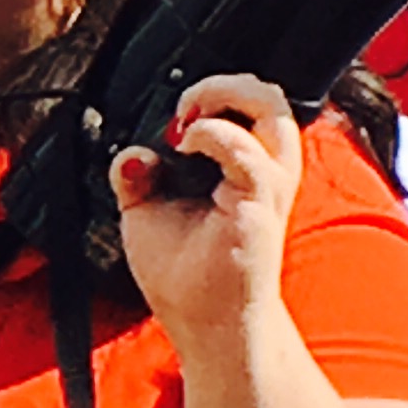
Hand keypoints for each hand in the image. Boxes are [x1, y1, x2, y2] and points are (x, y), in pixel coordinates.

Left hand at [110, 73, 300, 336]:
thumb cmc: (185, 276)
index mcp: (243, 168)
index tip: (173, 110)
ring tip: (186, 119)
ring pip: (274, 109)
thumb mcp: (145, 213)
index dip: (213, 90)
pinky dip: (214, 135)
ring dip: (224, 94)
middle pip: (271, 96)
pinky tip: (185, 145)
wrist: (205, 326)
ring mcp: (267, 187)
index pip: (248, 106)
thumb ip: (137, 175)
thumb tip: (133, 151)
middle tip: (184, 104)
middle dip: (226, 81)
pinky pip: (248, 153)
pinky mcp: (260, 207)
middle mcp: (264, 171)